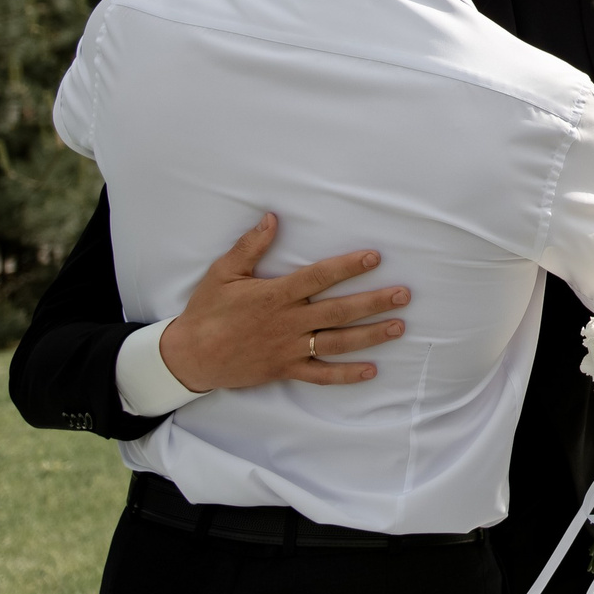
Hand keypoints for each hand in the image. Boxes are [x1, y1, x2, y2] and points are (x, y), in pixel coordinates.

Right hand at [157, 214, 411, 392]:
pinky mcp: (285, 370)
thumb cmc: (206, 311)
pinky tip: (371, 370)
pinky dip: (346, 375)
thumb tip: (272, 218)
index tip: (374, 258)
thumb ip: (250, 246)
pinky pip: (320, 375)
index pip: (319, 277)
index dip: (348, 266)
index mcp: (275, 295)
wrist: (189, 356)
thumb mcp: (223, 273)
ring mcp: (289, 349)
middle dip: (374, 302)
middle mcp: (288, 323)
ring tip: (399, 326)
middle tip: (404, 294)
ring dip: (370, 336)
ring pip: (337, 343)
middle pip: (339, 311)